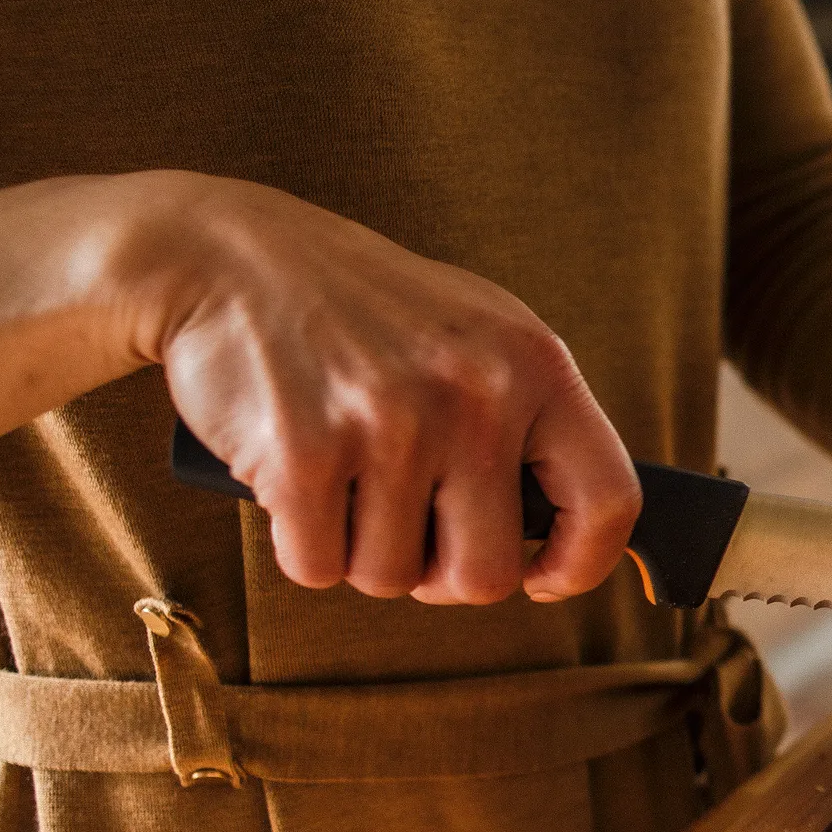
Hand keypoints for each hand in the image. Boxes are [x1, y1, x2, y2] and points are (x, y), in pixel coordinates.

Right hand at [124, 173, 637, 604]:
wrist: (222, 252)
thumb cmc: (359, 308)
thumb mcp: (475, 332)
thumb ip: (531, 418)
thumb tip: (571, 531)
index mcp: (535, 361)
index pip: (610, 500)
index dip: (580, 564)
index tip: (542, 578)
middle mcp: (475, 393)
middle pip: (486, 576)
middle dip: (440, 574)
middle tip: (405, 524)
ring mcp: (391, 424)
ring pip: (393, 578)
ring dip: (361, 550)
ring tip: (342, 473)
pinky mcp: (304, 455)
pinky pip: (318, 568)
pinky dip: (301, 544)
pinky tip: (293, 475)